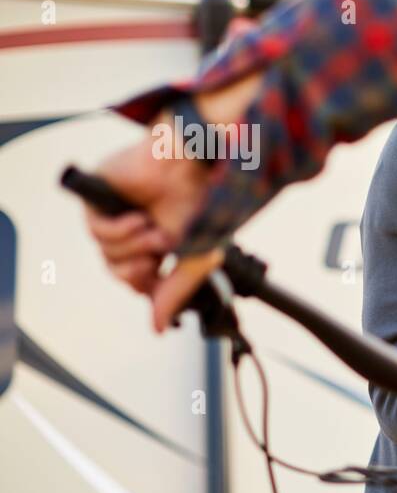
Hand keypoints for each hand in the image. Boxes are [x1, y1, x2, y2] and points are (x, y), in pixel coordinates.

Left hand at [81, 70, 263, 331]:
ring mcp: (117, 212)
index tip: (157, 283)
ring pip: (106, 253)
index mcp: (161, 241)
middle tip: (156, 257)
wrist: (195, 164)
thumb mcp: (196, 259)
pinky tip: (139, 218)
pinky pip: (96, 230)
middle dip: (137, 269)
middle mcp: (138, 228)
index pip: (139, 279)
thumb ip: (174, 294)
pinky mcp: (99, 194)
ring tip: (155, 229)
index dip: (145, 286)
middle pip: (118, 271)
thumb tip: (158, 328)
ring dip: (135, 246)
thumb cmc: (204, 202)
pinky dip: (119, 230)